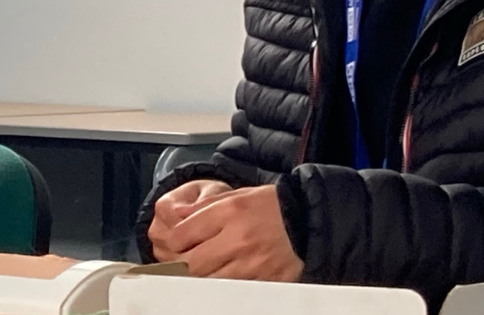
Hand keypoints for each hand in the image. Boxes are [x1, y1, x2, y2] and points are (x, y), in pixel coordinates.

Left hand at [156, 184, 302, 281]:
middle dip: (182, 263)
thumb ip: (203, 207)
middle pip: (192, 263)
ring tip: (204, 267)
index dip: (173, 241)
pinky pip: (232, 288)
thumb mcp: (237, 195)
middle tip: (183, 259)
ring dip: (201, 275)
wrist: (311, 221)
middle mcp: (238, 239)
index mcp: (230, 212)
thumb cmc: (273, 206)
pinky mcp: (264, 280)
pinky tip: (224, 274)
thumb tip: (176, 216)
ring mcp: (252, 263)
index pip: (182, 235)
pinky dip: (223, 284)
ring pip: (209, 280)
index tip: (176, 242)